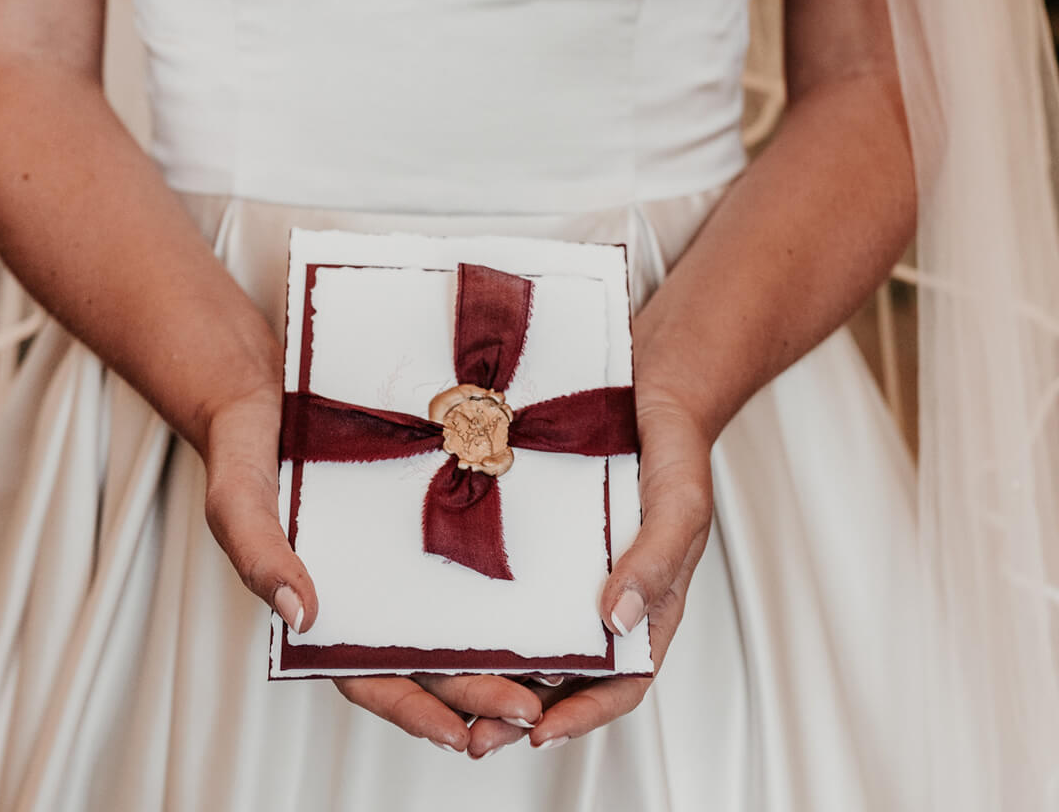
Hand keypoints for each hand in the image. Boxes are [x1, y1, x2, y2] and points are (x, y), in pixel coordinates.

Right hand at [202, 380, 543, 750]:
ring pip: (463, 617)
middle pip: (431, 659)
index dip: (414, 712)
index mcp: (329, 606)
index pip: (372, 677)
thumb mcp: (238, 500)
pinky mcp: (438, 506)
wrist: (271, 381)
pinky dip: (510, 580)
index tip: (459, 736)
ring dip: (506, 651)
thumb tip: (302, 616)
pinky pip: (477, 551)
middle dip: (480, 692)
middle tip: (531, 709)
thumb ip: (260, 556)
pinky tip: (551, 591)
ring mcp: (410, 552)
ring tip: (559, 674)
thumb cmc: (247, 448)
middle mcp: (377, 588)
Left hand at [467, 385, 714, 756]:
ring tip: (444, 692)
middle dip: (521, 711)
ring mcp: (566, 571)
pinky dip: (479, 612)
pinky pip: (506, 585)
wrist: (646, 383)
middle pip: (566, 674)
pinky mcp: (534, 540)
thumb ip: (656, 561)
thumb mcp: (678, 504)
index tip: (538, 736)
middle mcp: (602, 598)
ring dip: (493, 670)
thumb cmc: (676, 448)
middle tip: (473, 735)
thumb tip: (618, 624)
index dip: (583, 717)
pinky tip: (440, 620)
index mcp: (648, 606)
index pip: (621, 681)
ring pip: (529, 637)